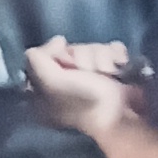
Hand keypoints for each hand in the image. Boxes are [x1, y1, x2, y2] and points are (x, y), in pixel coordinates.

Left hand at [24, 36, 140, 141]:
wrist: (121, 116)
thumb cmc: (82, 101)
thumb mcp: (47, 82)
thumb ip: (37, 58)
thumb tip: (59, 41)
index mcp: (47, 92)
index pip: (44, 56)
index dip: (54, 55)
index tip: (63, 64)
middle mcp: (68, 84)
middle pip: (70, 50)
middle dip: (81, 57)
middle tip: (87, 73)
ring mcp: (92, 79)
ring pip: (92, 48)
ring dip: (100, 58)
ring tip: (106, 75)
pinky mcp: (114, 73)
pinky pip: (112, 49)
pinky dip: (116, 56)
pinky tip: (117, 69)